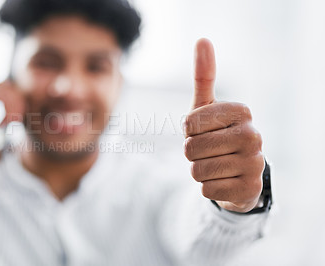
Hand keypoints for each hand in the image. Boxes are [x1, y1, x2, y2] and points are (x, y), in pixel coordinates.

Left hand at [183, 39, 264, 212]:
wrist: (239, 171)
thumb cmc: (217, 133)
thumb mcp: (208, 107)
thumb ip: (204, 75)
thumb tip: (202, 40)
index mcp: (242, 111)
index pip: (188, 124)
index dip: (188, 131)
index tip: (204, 131)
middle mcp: (254, 135)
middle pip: (190, 149)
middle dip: (192, 153)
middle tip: (210, 151)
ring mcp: (254, 164)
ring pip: (196, 171)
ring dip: (198, 170)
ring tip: (216, 165)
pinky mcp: (249, 190)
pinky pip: (206, 191)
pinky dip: (208, 188)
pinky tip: (223, 181)